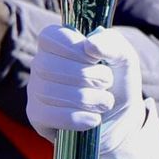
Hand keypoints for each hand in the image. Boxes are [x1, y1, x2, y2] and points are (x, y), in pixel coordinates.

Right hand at [27, 26, 142, 139]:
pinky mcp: (37, 118)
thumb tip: (89, 44)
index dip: (74, 46)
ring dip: (89, 99)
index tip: (95, 58)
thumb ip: (112, 43)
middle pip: (49, 65)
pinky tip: (94, 119)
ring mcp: (35, 92)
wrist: (120, 121)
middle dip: (87, 76)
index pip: (50, 36)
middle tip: (107, 83)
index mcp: (57, 44)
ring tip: (105, 102)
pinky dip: (79, 118)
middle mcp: (40, 65)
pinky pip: (51, 116)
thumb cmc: (118, 83)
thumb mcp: (123, 58)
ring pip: (51, 92)